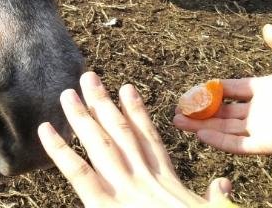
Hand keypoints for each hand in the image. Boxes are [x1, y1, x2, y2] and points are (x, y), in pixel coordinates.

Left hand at [38, 72, 231, 207]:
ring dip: (82, 115)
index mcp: (167, 180)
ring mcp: (125, 188)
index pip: (149, 139)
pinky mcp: (105, 204)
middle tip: (87, 76)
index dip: (137, 111)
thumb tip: (226, 181)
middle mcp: (144, 177)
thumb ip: (214, 197)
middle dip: (103, 102)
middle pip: (121, 131)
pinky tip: (45, 130)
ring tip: (67, 93)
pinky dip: (59, 151)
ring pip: (100, 143)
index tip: (127, 88)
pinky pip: (79, 173)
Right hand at [174, 24, 271, 154]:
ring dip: (202, 127)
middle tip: (176, 111)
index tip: (191, 92)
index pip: (232, 91)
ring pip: (227, 129)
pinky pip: (241, 145)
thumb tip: (264, 29)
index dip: (211, 92)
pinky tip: (200, 135)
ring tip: (178, 123)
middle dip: (200, 113)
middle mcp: (263, 111)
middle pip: (224, 113)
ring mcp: (266, 128)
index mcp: (267, 90)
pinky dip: (220, 141)